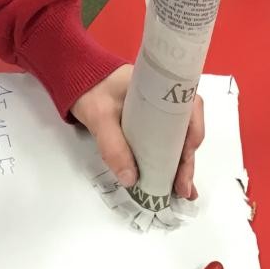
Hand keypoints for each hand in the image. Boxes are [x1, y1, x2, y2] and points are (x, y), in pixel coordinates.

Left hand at [72, 64, 204, 199]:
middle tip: (184, 188)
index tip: (185, 159)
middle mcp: (167, 99)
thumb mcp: (100, 117)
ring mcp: (159, 112)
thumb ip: (113, 146)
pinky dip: (168, 161)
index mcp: (163, 87)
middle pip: (187, 130)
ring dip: (181, 165)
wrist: (76, 78)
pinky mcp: (150, 123)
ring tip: (181, 191)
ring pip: (178, 139)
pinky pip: (164, 142)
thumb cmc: (91, 89)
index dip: (192, 136)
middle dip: (187, 160)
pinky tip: (169, 180)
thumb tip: (131, 179)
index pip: (190, 109)